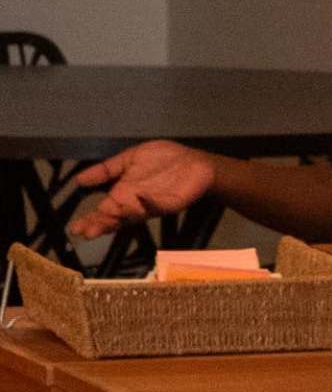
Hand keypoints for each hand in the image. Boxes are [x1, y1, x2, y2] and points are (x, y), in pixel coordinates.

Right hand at [61, 142, 220, 240]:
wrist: (194, 161)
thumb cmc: (163, 161)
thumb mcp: (129, 159)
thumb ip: (106, 170)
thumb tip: (79, 180)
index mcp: (123, 194)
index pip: (103, 211)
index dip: (91, 220)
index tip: (76, 227)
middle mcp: (135, 203)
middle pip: (115, 218)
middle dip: (101, 225)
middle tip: (87, 232)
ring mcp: (152, 205)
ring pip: (134, 215)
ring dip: (120, 217)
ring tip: (106, 220)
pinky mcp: (171, 203)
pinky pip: (158, 204)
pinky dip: (148, 202)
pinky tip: (138, 200)